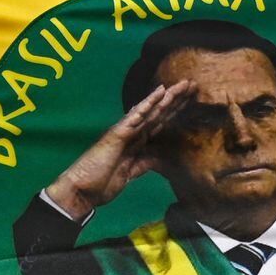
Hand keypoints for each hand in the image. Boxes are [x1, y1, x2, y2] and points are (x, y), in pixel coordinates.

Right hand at [43, 81, 195, 220]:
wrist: (81, 190)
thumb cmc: (101, 182)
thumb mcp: (130, 173)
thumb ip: (144, 163)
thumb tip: (159, 158)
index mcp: (136, 143)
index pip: (161, 124)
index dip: (176, 113)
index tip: (191, 102)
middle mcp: (132, 134)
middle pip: (160, 114)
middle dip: (177, 101)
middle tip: (194, 85)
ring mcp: (125, 132)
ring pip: (152, 111)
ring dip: (168, 98)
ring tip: (184, 84)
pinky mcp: (117, 134)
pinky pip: (136, 116)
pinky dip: (148, 104)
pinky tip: (160, 92)